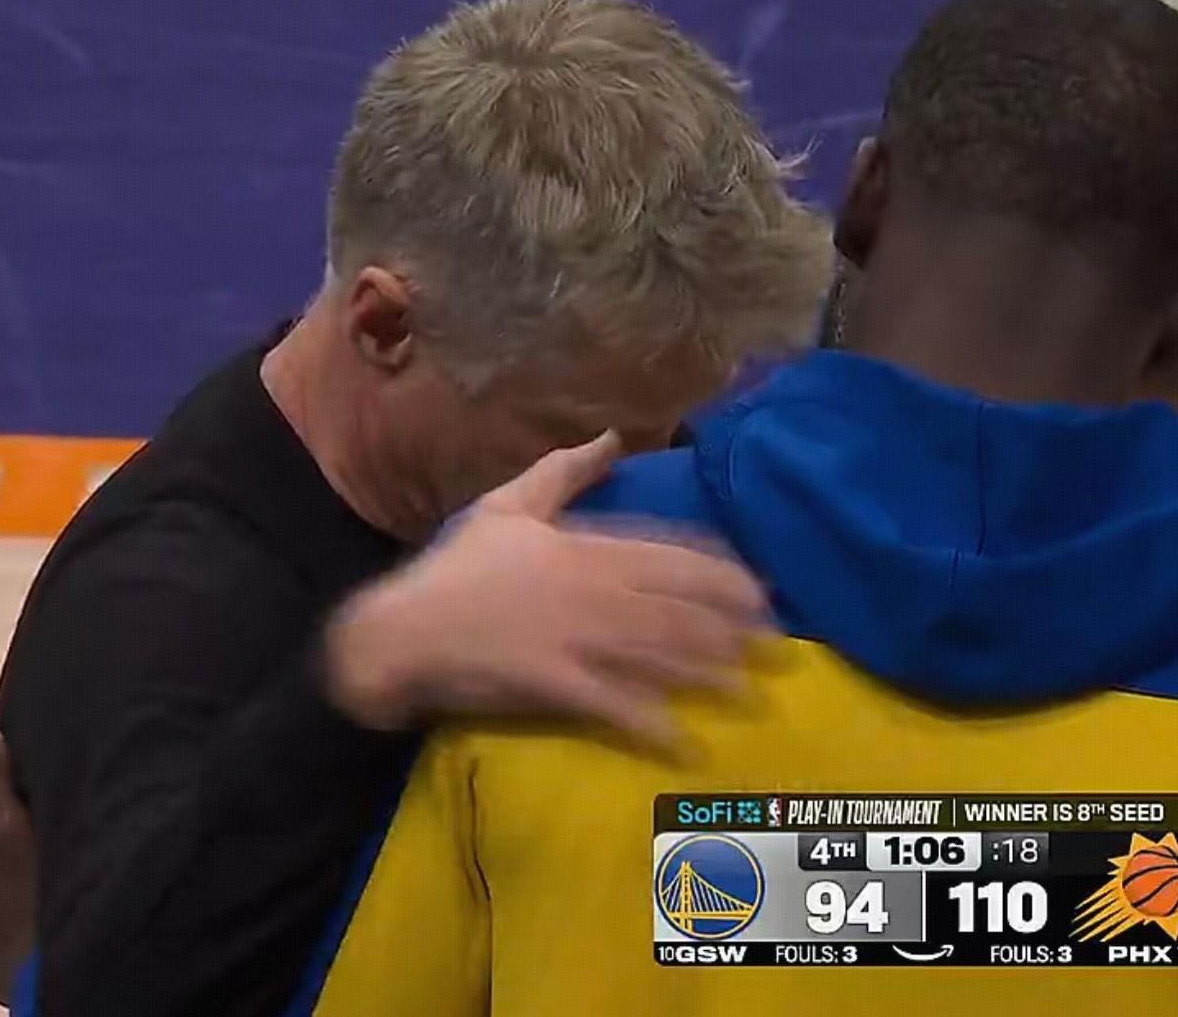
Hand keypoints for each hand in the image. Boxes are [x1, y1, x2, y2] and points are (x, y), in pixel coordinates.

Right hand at [326, 433, 771, 748]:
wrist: (400, 630)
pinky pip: (617, 706)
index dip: (721, 574)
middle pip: (680, 609)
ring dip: (709, 673)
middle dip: (732, 627)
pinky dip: (653, 724)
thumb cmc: (456, 569)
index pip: (673, 556)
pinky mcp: (556, 683)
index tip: (759, 588)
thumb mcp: (508, 505)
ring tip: (748, 690)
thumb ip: (565, 470)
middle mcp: (594, 591)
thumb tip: (611, 437)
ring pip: (661, 655)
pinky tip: (685, 740)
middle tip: (777, 645)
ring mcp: (577, 638)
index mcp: (588, 548)